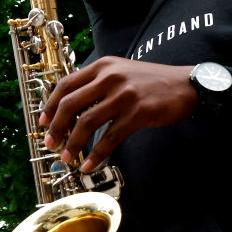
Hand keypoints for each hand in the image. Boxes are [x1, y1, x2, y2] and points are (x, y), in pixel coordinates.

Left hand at [39, 56, 197, 171]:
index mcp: (103, 66)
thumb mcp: (123, 72)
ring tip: (68, 158)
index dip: (50, 106)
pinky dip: (97, 154)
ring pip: (87, 123)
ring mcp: (124, 95)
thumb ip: (100, 83)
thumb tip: (73, 108)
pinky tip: (91, 164)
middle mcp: (110, 77)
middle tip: (51, 144)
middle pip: (71, 104)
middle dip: (56, 128)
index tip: (43, 123)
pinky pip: (110, 137)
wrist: (187, 85)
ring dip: (73, 144)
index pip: (65, 85)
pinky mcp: (138, 113)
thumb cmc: (154, 82)